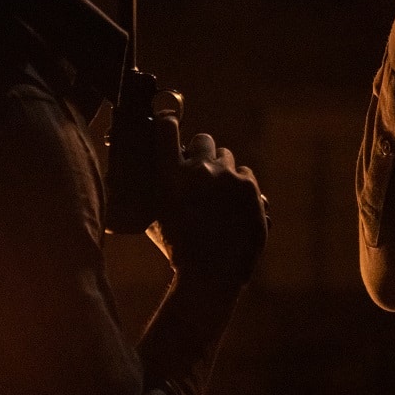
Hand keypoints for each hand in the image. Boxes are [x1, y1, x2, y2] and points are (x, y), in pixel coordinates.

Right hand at [148, 133, 268, 283]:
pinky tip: (233, 205)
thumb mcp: (153, 218)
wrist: (212, 274)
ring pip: (226, 157)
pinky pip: (245, 174)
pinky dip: (240, 185)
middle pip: (203, 140)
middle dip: (200, 153)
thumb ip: (152, 191)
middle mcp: (200, 169)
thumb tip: (144, 174)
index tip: (167, 119)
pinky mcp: (250, 187)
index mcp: (170, 174)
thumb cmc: (178, 249)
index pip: (166, 127)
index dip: (166, 119)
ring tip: (217, 194)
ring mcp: (228, 177)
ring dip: (221, 169)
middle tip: (198, 171)